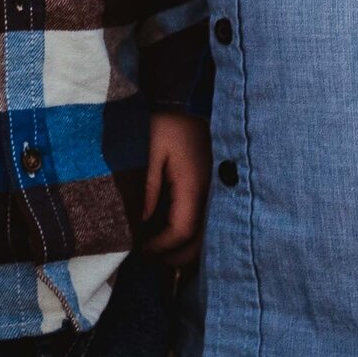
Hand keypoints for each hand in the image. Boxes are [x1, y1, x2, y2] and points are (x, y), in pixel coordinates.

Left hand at [141, 110, 209, 264]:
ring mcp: (216, 193)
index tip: (142, 248)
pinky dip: (193, 235)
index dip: (162, 246)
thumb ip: (147, 186)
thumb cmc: (164, 122)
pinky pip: (207, 222)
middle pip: (201, 242)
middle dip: (175, 256)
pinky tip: (173, 233)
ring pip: (208, 236)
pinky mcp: (214, 189)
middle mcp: (211, 193)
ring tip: (159, 247)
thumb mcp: (148, 149)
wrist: (184, 100)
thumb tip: (143, 221)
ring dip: (186, 249)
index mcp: (194, 184)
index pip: (182, 230)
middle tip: (149, 254)